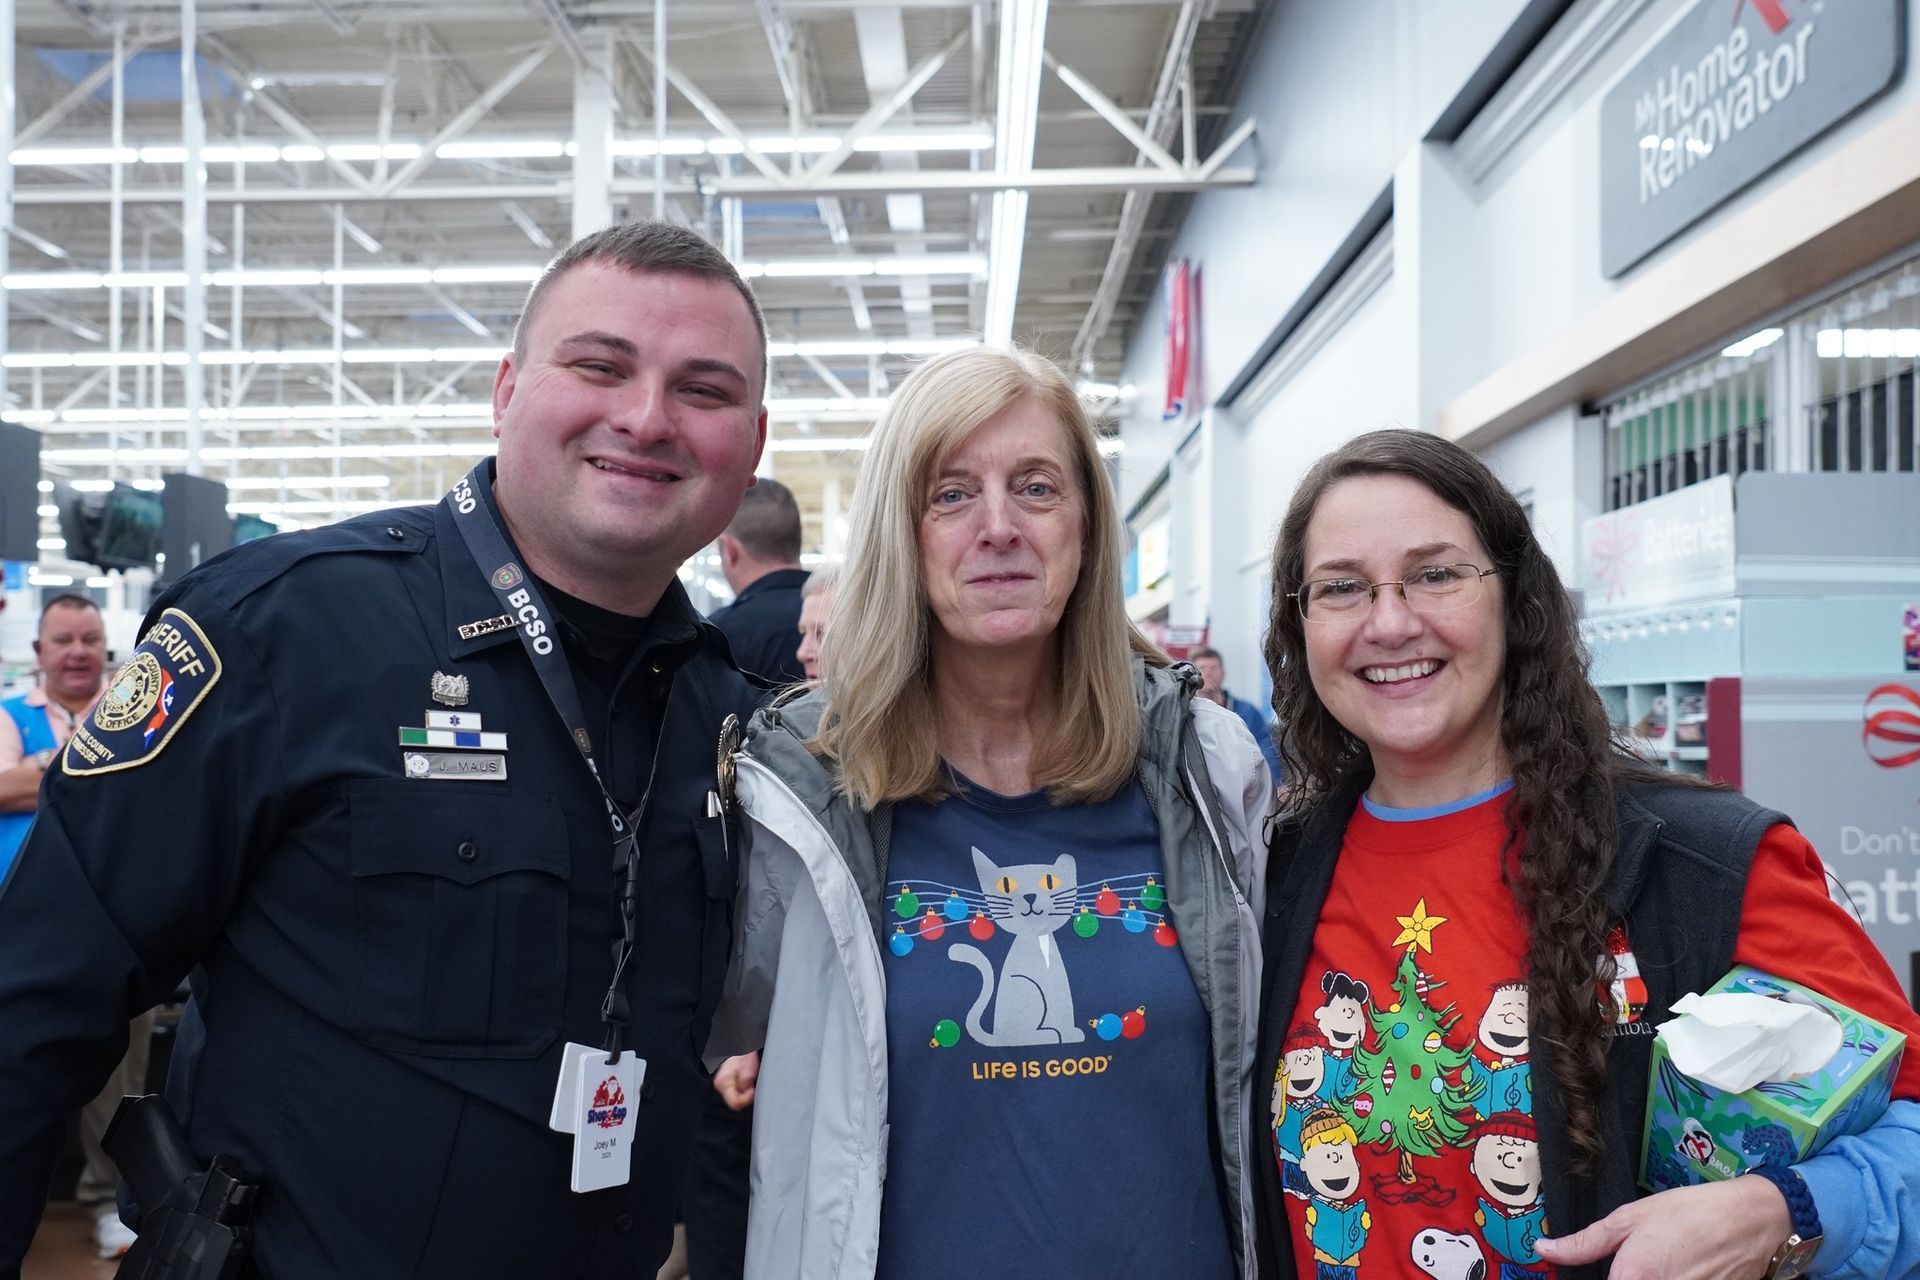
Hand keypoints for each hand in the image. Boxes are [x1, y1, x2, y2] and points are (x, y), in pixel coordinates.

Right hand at [713, 1051, 759, 1110]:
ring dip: (744, 1092)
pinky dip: (742, 1089)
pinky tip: (745, 1081)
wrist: (739, 1046)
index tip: (752, 1090)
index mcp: (723, 1083)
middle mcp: (720, 1085)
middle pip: (734, 1102)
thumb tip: (746, 1095)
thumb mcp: (748, 1069)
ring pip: (735, 1098)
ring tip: (748, 1080)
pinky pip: (735, 1092)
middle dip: (745, 1096)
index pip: (734, 1103)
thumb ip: (746, 1085)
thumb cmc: (742, 1055)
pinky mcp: (726, 1083)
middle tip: (751, 1085)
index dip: (746, 1099)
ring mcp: (722, 1084)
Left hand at [1535, 1175, 1791, 1279]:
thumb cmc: (1689, 1212)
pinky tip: (1675, 1270)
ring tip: (1659, 1264)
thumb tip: (1544, 1250)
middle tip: (1630, 1267)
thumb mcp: (1630, 1218)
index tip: (1603, 1270)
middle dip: (1622, 1279)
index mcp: (1634, 1276)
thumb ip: (1584, 1242)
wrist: (1752, 1220)